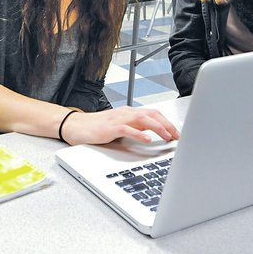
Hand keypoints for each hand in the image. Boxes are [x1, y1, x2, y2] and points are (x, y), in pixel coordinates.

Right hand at [60, 106, 179, 145]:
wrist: (75, 126)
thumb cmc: (96, 128)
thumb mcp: (119, 127)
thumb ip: (134, 128)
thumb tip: (150, 134)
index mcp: (129, 113)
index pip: (153, 113)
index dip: (167, 122)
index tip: (176, 133)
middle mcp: (125, 113)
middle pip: (152, 114)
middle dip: (167, 125)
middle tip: (177, 136)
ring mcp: (118, 119)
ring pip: (143, 119)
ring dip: (158, 128)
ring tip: (168, 136)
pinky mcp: (109, 128)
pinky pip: (127, 129)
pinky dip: (139, 134)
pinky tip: (147, 140)